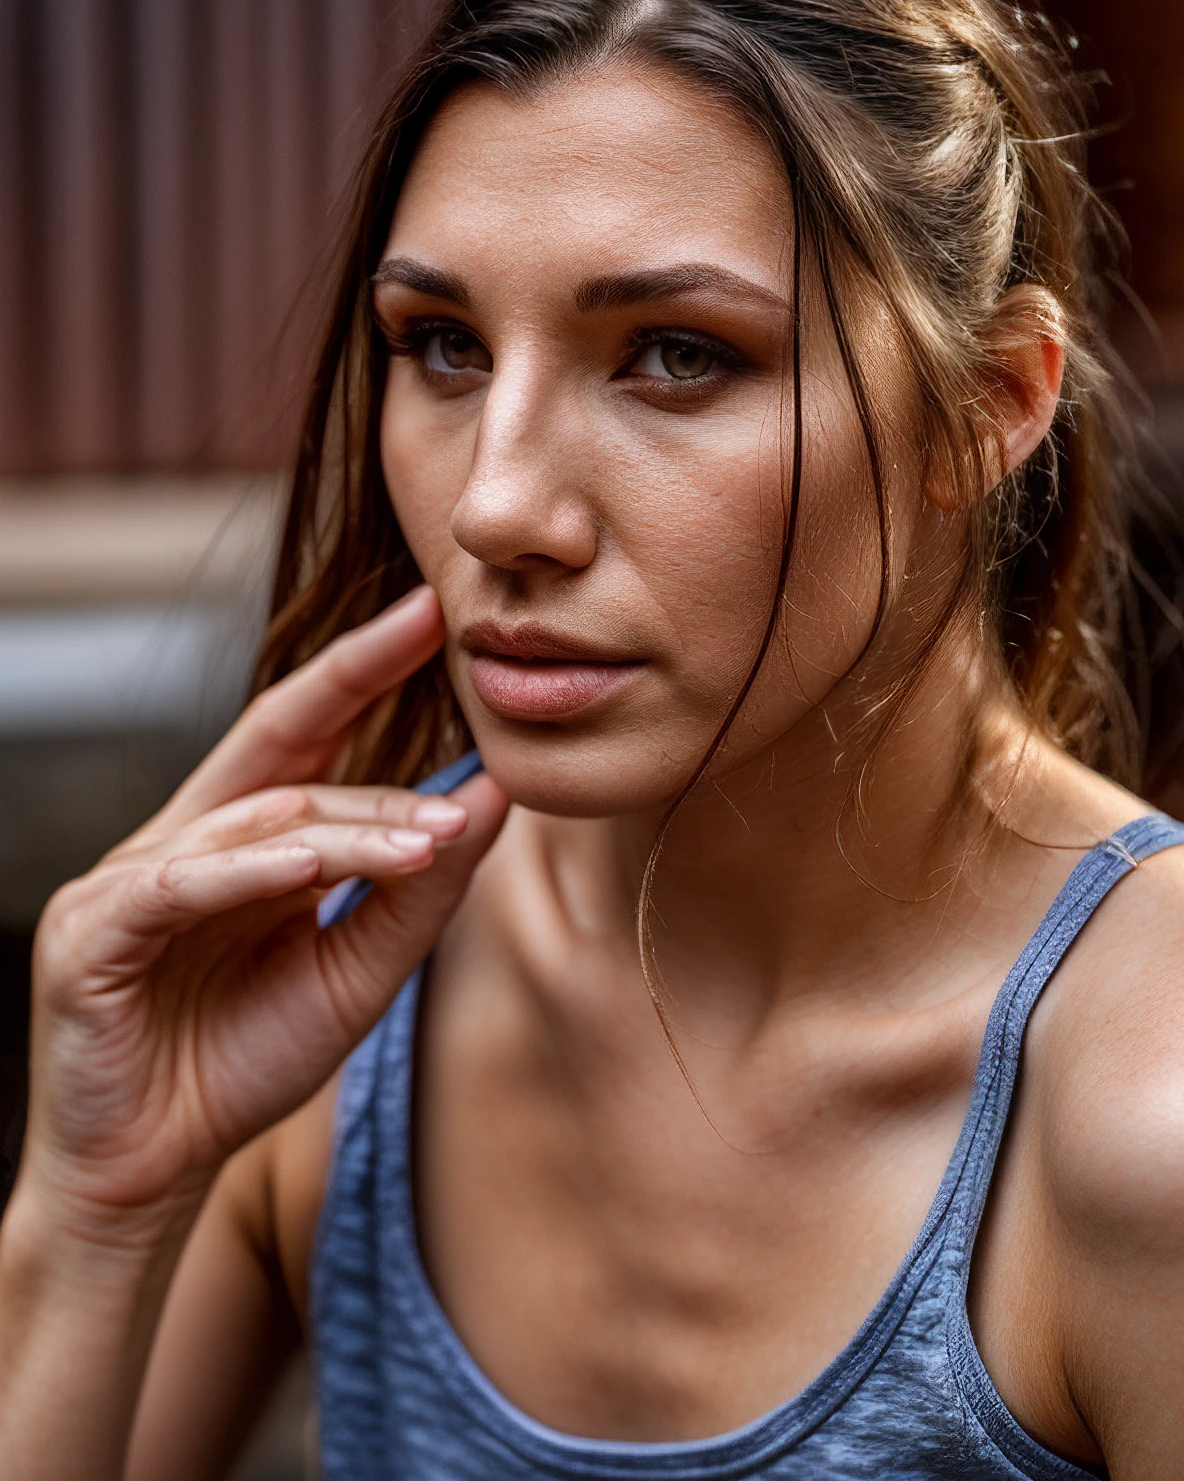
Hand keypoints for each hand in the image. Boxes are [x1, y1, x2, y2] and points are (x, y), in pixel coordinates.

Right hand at [20, 586, 506, 1234]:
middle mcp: (185, 841)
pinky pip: (175, 886)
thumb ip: (418, 889)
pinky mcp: (88, 935)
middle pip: (281, 746)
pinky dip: (247, 874)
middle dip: (357, 682)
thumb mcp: (357, 970)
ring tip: (430, 836)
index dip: (364, 667)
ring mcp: (128, 881)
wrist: (151, 1175)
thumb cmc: (245, 1063)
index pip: (309, 732)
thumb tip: (490, 799)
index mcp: (244, 841)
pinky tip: (308, 866)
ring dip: (348, 826)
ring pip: (254, 822)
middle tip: (446, 650)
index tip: (433, 611)